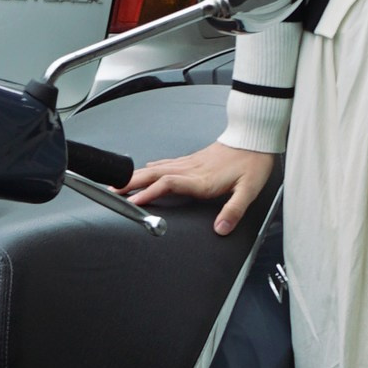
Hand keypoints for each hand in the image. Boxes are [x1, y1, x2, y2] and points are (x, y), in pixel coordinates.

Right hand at [124, 138, 276, 236]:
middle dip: (131, 183)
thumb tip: (220, 229)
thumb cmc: (252, 162)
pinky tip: (146, 169)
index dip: (149, 192)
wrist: (254, 138)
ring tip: (120, 183)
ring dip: (136, 176)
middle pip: (154, 175)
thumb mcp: (249, 190)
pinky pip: (166, 164)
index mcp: (201, 179)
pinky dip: (151, 168)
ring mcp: (191, 163)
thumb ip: (233, 211)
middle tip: (112, 191)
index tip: (133, 202)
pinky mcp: (193, 159)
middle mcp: (191, 169)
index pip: (168, 184)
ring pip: (157, 168)